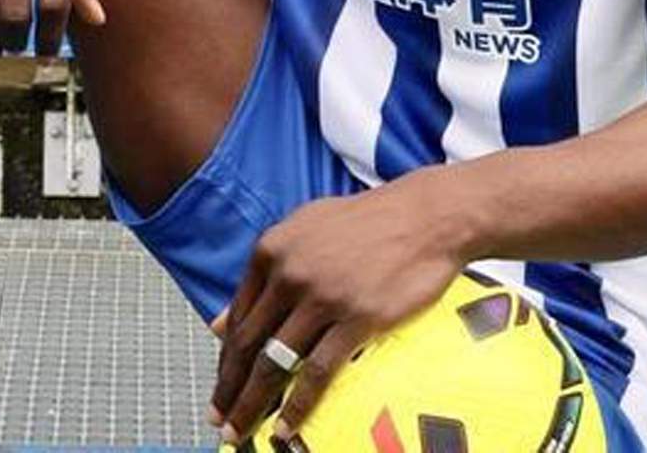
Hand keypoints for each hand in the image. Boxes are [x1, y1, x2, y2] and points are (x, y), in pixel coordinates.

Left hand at [210, 172, 467, 442]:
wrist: (428, 215)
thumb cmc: (370, 221)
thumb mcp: (305, 230)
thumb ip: (264, 273)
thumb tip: (219, 321)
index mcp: (271, 251)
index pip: (237, 318)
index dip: (225, 359)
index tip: (221, 386)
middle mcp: (289, 274)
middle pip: (248, 344)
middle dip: (229, 389)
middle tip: (218, 420)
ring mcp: (322, 298)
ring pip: (274, 363)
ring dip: (253, 403)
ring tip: (241, 431)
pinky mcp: (357, 319)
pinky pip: (317, 372)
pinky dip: (297, 406)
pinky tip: (285, 427)